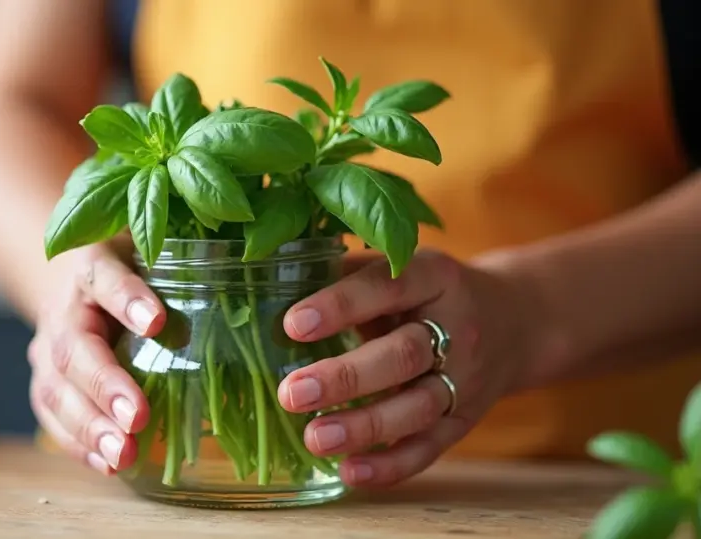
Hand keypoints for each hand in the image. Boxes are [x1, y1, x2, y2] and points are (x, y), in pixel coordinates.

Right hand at [27, 241, 165, 475]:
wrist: (69, 279)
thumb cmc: (130, 267)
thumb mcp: (155, 253)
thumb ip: (185, 269)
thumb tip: (246, 304)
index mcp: (92, 265)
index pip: (105, 278)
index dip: (126, 299)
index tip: (155, 323)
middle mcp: (64, 309)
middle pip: (74, 347)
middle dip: (105, 385)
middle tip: (135, 417)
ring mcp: (47, 349)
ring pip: (57, 390)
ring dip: (90, 427)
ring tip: (122, 454)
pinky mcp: (45, 383)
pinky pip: (53, 417)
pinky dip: (80, 445)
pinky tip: (108, 464)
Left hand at [277, 249, 542, 486]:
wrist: (514, 321)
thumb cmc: (429, 291)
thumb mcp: (402, 267)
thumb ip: (348, 273)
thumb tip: (272, 280)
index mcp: (435, 277)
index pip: (388, 287)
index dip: (342, 305)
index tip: (293, 323)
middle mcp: (456, 328)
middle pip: (404, 355)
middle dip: (346, 377)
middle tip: (292, 392)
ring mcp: (464, 379)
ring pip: (418, 407)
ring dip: (365, 427)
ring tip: (314, 438)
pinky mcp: (465, 420)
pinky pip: (430, 448)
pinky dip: (391, 465)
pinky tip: (350, 471)